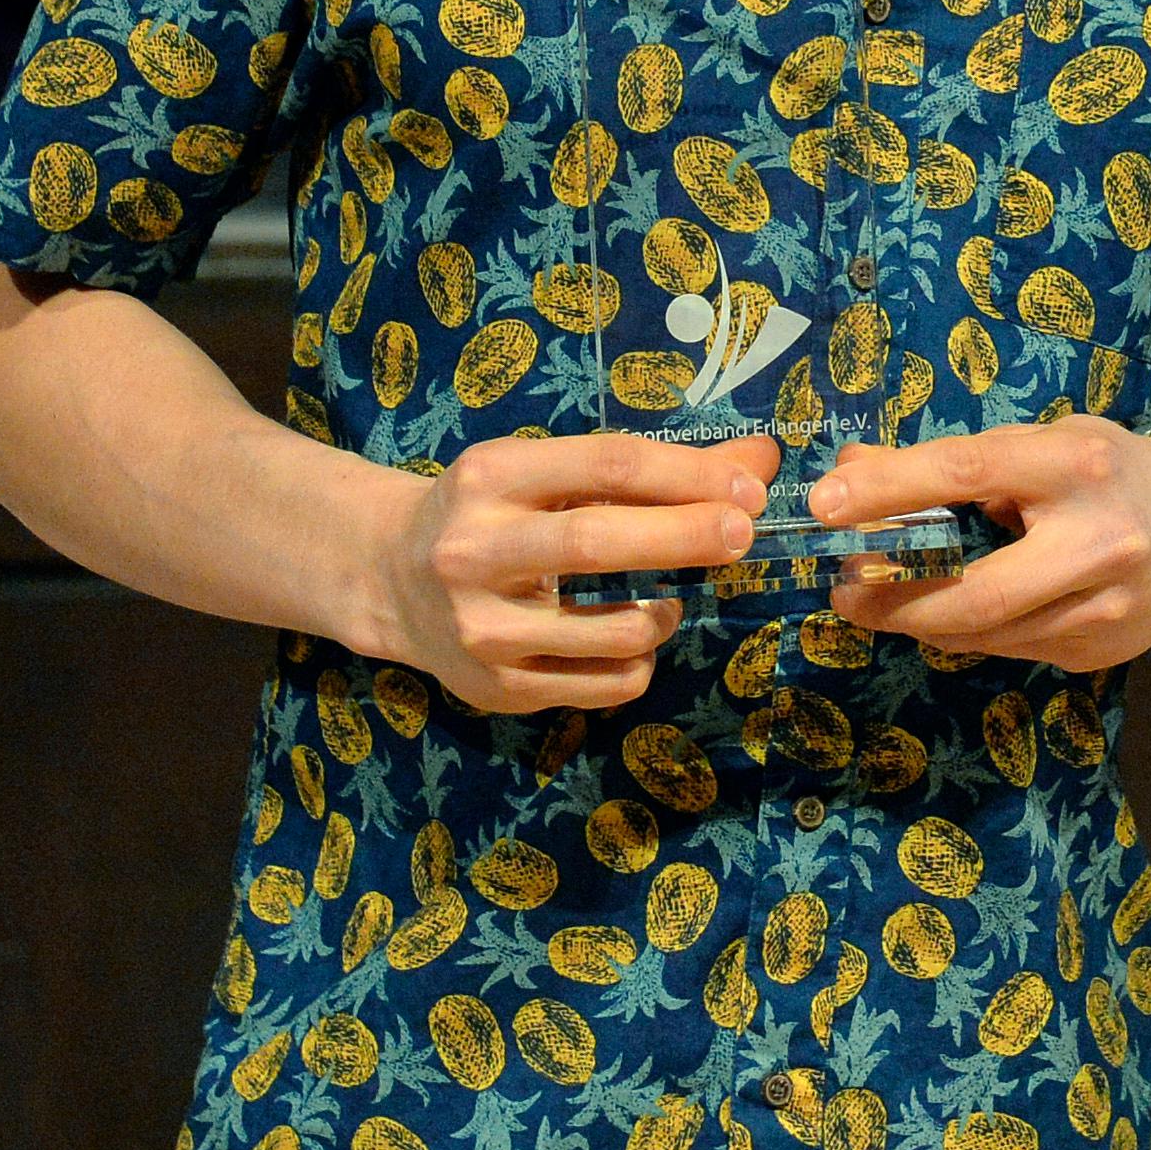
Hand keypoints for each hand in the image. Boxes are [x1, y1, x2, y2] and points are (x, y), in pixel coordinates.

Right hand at [369, 431, 778, 713]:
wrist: (391, 578)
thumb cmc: (495, 511)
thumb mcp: (551, 471)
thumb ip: (653, 470)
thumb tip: (759, 460)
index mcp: (493, 476)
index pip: (607, 465)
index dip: (688, 475)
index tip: (749, 486)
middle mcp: (475, 550)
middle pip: (599, 542)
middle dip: (687, 536)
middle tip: (744, 532)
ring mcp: (482, 627)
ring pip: (610, 630)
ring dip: (664, 613)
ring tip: (669, 601)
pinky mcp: (495, 688)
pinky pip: (603, 686)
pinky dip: (640, 662)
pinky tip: (632, 638)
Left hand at [811, 425, 1150, 672]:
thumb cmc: (1109, 470)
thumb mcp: (1042, 443)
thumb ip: (956, 460)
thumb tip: (853, 465)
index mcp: (1075, 465)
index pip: (967, 472)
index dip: (890, 488)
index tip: (827, 501)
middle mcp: (1097, 540)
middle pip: (977, 591)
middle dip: (897, 600)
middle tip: (845, 592)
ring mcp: (1105, 607)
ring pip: (987, 633)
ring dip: (922, 621)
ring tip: (885, 601)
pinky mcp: (1101, 650)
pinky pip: (1012, 650)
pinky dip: (969, 633)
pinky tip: (955, 612)